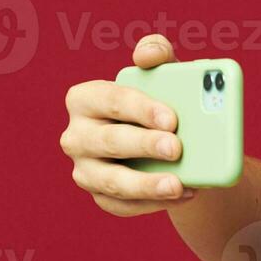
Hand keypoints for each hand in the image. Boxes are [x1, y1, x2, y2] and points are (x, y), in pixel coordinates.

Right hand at [59, 34, 195, 215]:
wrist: (168, 144)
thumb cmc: (160, 103)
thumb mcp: (162, 75)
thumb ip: (157, 54)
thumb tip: (148, 55)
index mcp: (85, 99)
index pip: (109, 100)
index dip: (140, 109)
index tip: (172, 118)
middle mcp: (76, 136)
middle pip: (109, 141)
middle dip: (144, 145)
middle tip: (177, 148)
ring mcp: (86, 170)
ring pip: (112, 181)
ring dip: (147, 184)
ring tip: (180, 184)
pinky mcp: (101, 197)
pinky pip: (124, 206)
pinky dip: (155, 203)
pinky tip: (183, 195)